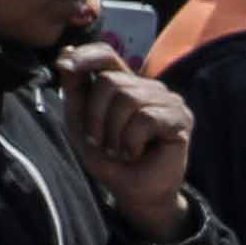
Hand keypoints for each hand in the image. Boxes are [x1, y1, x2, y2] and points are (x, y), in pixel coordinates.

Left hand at [58, 44, 193, 233]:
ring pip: (128, 98)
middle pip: (110, 80)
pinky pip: (146, 118)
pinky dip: (132, 141)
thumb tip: (65, 51)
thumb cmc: (111, 159)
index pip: (106, 53)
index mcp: (124, 83)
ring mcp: (167, 100)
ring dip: (114, 132)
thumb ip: (74, 89)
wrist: (135, 192)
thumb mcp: (81, 122)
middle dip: (96, 116)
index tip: (64, 67)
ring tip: (120, 150)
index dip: (85, 56)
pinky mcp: (181, 118)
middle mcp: (148, 87)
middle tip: (102, 143)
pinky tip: (136, 153)